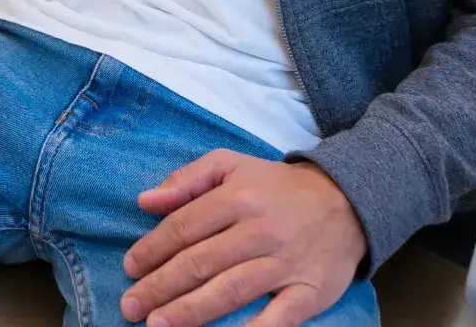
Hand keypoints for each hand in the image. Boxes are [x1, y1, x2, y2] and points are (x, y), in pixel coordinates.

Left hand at [120, 154, 366, 326]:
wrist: (346, 202)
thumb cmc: (275, 187)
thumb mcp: (231, 165)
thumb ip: (187, 179)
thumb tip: (145, 201)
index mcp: (238, 197)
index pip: (184, 226)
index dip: (152, 250)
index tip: (130, 268)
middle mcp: (259, 231)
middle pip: (201, 262)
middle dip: (160, 287)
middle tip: (131, 306)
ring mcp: (285, 264)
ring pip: (230, 291)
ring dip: (190, 311)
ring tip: (158, 324)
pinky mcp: (309, 292)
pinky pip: (277, 319)